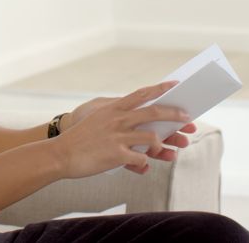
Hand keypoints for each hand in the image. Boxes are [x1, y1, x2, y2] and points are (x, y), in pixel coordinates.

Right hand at [50, 82, 193, 178]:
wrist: (60, 154)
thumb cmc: (80, 139)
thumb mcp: (97, 119)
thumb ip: (117, 116)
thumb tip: (136, 119)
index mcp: (113, 108)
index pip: (141, 94)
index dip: (160, 88)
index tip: (175, 85)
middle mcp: (117, 119)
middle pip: (154, 112)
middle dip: (174, 115)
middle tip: (188, 118)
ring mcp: (118, 136)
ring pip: (152, 137)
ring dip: (163, 145)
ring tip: (169, 152)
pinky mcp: (116, 154)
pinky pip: (141, 158)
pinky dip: (145, 162)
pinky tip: (143, 164)